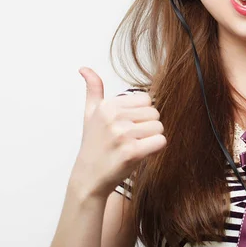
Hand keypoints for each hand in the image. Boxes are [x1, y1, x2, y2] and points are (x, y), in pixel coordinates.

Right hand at [70, 67, 166, 198]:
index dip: (141, 114)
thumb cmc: (94, 145)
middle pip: (155, 113)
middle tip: (131, 139)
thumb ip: (93, 90)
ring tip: (134, 147)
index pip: (146, 99)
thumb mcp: (90, 115)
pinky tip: (141, 154)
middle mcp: (114, 118)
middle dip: (148, 127)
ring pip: (159, 128)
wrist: (89, 178)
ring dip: (151, 139)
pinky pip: (161, 142)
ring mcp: (123, 135)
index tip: (128, 125)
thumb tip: (84, 69)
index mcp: (107, 106)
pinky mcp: (132, 153)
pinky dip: (156, 149)